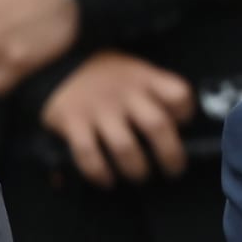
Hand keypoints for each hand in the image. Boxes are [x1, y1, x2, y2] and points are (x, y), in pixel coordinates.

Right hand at [41, 50, 194, 187]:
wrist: (55, 59)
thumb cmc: (105, 73)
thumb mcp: (133, 70)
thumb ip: (153, 91)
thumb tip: (178, 127)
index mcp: (144, 78)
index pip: (178, 95)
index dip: (186, 114)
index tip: (182, 126)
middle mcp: (125, 93)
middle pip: (157, 127)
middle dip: (171, 155)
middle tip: (173, 170)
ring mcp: (99, 109)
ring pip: (125, 148)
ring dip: (137, 170)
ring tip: (140, 176)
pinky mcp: (73, 122)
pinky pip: (89, 156)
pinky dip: (100, 174)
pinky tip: (108, 181)